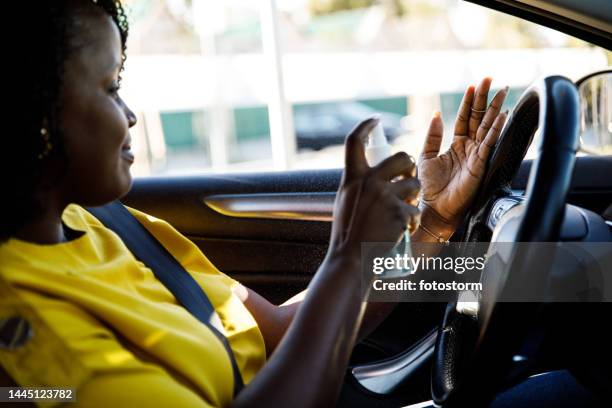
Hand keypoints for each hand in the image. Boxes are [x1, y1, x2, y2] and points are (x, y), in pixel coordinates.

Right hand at [330, 118, 420, 257]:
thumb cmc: (347, 235)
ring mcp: (385, 197)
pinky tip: (400, 231)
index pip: (354, 142)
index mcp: (352, 178)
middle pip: (401, 157)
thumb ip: (357, 184)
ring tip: (402, 214)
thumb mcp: (344, 202)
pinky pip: (415, 211)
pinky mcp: (399, 213)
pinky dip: (410, 222)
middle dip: (410, 166)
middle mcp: (368, 182)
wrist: (350, 261)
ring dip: (413, 199)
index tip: (374, 120)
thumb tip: (372, 172)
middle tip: (409, 177)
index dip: (364, 126)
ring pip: (414, 185)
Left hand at [418, 77, 507, 236]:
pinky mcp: (480, 164)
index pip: (464, 118)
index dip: (469, 102)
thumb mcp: (426, 155)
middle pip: (479, 118)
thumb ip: (432, 135)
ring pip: (487, 127)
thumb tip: (436, 114)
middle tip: (490, 79)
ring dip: (494, 109)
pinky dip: (495, 129)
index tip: (474, 86)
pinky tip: (502, 116)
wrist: (434, 207)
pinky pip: (489, 143)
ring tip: (502, 92)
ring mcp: (476, 155)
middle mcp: (469, 147)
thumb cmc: (429, 186)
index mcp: (456, 144)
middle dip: (485, 99)